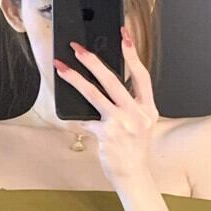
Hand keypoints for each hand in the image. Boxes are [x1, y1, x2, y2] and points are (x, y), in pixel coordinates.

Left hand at [53, 26, 157, 189]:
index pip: (141, 75)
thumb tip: (105, 86)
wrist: (134, 175)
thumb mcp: (140, 124)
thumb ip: (128, 105)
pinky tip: (67, 114)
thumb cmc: (134, 149)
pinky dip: (75, 117)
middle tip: (77, 48)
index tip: (123, 34)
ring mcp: (122, 124)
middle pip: (113, 80)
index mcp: (148, 107)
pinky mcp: (107, 135)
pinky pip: (85, 120)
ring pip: (94, 95)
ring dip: (75, 79)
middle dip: (93, 61)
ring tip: (61, 68)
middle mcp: (137, 113)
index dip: (132, 54)